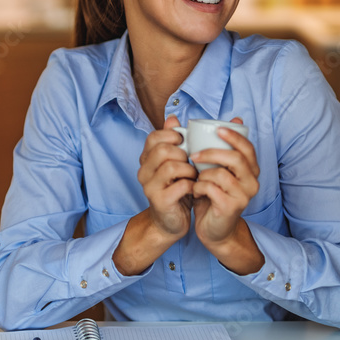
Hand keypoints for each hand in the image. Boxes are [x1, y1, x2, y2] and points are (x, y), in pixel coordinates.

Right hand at [136, 114, 197, 240]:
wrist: (171, 222)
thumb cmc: (176, 189)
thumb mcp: (176, 162)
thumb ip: (174, 141)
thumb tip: (172, 117)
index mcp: (146, 158)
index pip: (154, 137)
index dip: (172, 135)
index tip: (184, 142)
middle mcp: (144, 171)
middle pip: (163, 150)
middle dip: (183, 154)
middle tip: (191, 162)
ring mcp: (149, 187)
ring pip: (172, 167)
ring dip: (190, 169)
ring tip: (195, 175)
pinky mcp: (160, 201)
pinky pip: (180, 185)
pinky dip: (192, 185)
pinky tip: (195, 188)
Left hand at [191, 117, 259, 247]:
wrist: (214, 230)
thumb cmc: (214, 196)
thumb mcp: (217, 170)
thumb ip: (221, 149)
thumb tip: (231, 119)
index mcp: (250, 170)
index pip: (248, 148)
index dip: (234, 136)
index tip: (218, 128)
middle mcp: (252, 182)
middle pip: (236, 158)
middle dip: (212, 152)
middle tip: (194, 154)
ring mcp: (243, 196)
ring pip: (221, 173)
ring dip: (202, 174)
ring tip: (195, 180)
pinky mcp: (231, 207)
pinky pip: (212, 189)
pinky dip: (199, 188)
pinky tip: (195, 192)